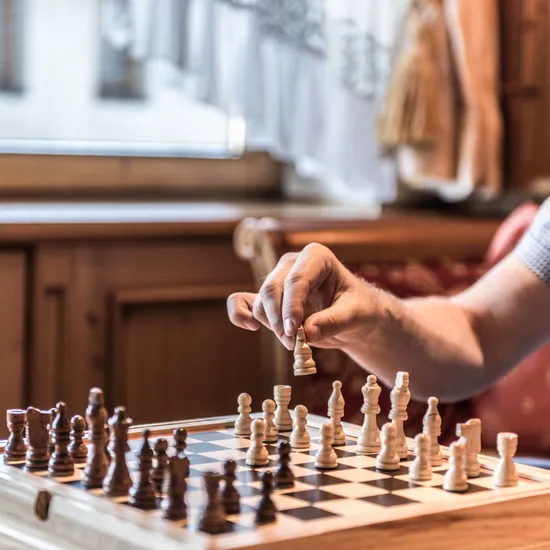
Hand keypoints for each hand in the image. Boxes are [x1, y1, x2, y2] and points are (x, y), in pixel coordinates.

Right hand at [227, 243, 381, 349]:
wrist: (353, 316)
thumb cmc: (358, 308)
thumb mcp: (355, 315)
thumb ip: (334, 322)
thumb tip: (308, 333)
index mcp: (316, 257)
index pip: (296, 280)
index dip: (291, 307)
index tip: (295, 332)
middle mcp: (292, 263)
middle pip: (273, 290)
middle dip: (280, 320)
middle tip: (296, 344)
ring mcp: (278, 278)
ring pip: (261, 302)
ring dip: (272, 326)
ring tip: (294, 343)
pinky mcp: (268, 297)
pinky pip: (243, 301)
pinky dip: (239, 314)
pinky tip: (250, 328)